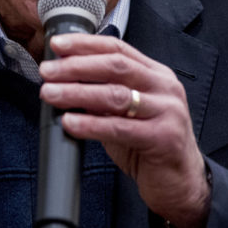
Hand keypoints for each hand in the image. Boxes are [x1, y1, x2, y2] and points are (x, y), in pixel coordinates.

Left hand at [39, 34, 209, 227]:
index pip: (117, 49)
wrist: (181, 183)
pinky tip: (69, 122)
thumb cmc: (148, 143)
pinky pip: (119, 128)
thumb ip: (103, 92)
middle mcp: (165, 88)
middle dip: (75, 66)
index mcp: (156, 74)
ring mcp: (168, 112)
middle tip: (47, 71)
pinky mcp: (164, 138)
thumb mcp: (126, 112)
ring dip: (77, 92)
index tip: (57, 44)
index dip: (85, 44)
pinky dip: (90, 124)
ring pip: (115, 95)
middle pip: (115, 67)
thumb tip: (62, 79)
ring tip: (49, 94)